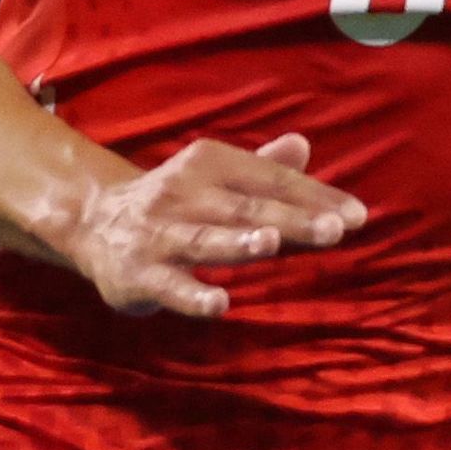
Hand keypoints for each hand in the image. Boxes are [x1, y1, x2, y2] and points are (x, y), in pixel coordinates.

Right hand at [57, 132, 364, 317]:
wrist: (93, 222)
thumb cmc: (176, 203)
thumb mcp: (215, 179)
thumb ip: (263, 170)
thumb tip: (304, 144)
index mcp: (208, 165)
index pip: (269, 180)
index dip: (313, 196)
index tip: (357, 215)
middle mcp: (183, 194)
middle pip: (244, 208)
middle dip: (290, 219)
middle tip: (335, 229)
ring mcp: (158, 235)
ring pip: (204, 240)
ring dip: (237, 241)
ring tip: (273, 241)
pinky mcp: (138, 274)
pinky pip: (168, 286)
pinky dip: (192, 296)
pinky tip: (220, 304)